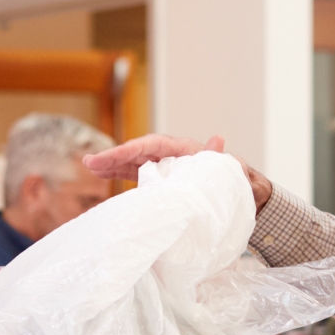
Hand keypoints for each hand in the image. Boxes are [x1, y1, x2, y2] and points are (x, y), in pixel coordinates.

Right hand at [81, 135, 273, 208]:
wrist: (244, 194)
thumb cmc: (238, 182)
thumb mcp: (231, 170)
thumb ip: (220, 158)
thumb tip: (218, 140)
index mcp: (185, 150)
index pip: (152, 146)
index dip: (130, 151)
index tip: (110, 157)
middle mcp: (172, 155)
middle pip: (138, 152)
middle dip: (114, 156)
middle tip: (90, 162)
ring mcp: (165, 166)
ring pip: (134, 161)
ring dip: (112, 164)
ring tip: (90, 166)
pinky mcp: (162, 178)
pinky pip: (137, 173)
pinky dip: (120, 174)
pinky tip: (103, 176)